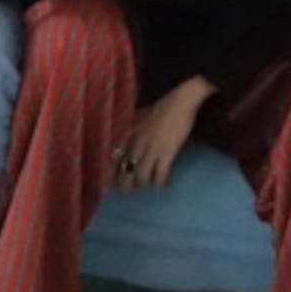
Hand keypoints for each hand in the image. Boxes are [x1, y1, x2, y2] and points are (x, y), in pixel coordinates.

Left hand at [112, 76, 215, 190]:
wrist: (181, 101)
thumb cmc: (162, 106)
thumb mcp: (140, 115)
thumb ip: (131, 128)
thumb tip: (126, 140)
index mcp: (129, 134)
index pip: (114, 159)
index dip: (111, 174)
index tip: (110, 185)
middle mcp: (136, 143)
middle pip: (126, 171)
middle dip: (127, 184)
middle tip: (131, 190)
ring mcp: (151, 149)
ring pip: (141, 176)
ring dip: (145, 184)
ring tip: (149, 184)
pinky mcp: (166, 154)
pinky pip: (159, 175)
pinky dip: (160, 182)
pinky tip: (164, 183)